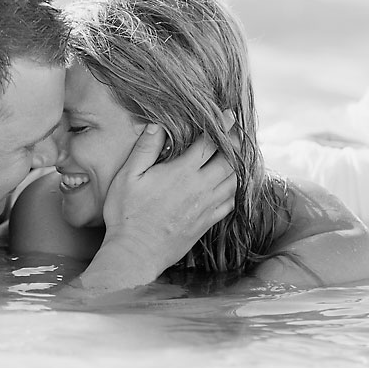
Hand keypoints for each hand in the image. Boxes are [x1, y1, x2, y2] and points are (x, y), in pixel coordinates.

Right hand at [74, 112, 236, 291]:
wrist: (136, 253)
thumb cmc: (127, 214)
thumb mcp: (127, 177)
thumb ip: (144, 149)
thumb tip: (156, 125)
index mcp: (182, 172)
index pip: (210, 142)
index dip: (222, 125)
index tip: (229, 115)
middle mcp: (201, 187)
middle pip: (230, 160)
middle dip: (236, 143)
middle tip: (238, 132)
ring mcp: (207, 206)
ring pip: (235, 180)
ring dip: (240, 165)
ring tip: (241, 154)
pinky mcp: (207, 222)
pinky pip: (231, 202)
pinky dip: (237, 189)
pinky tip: (234, 184)